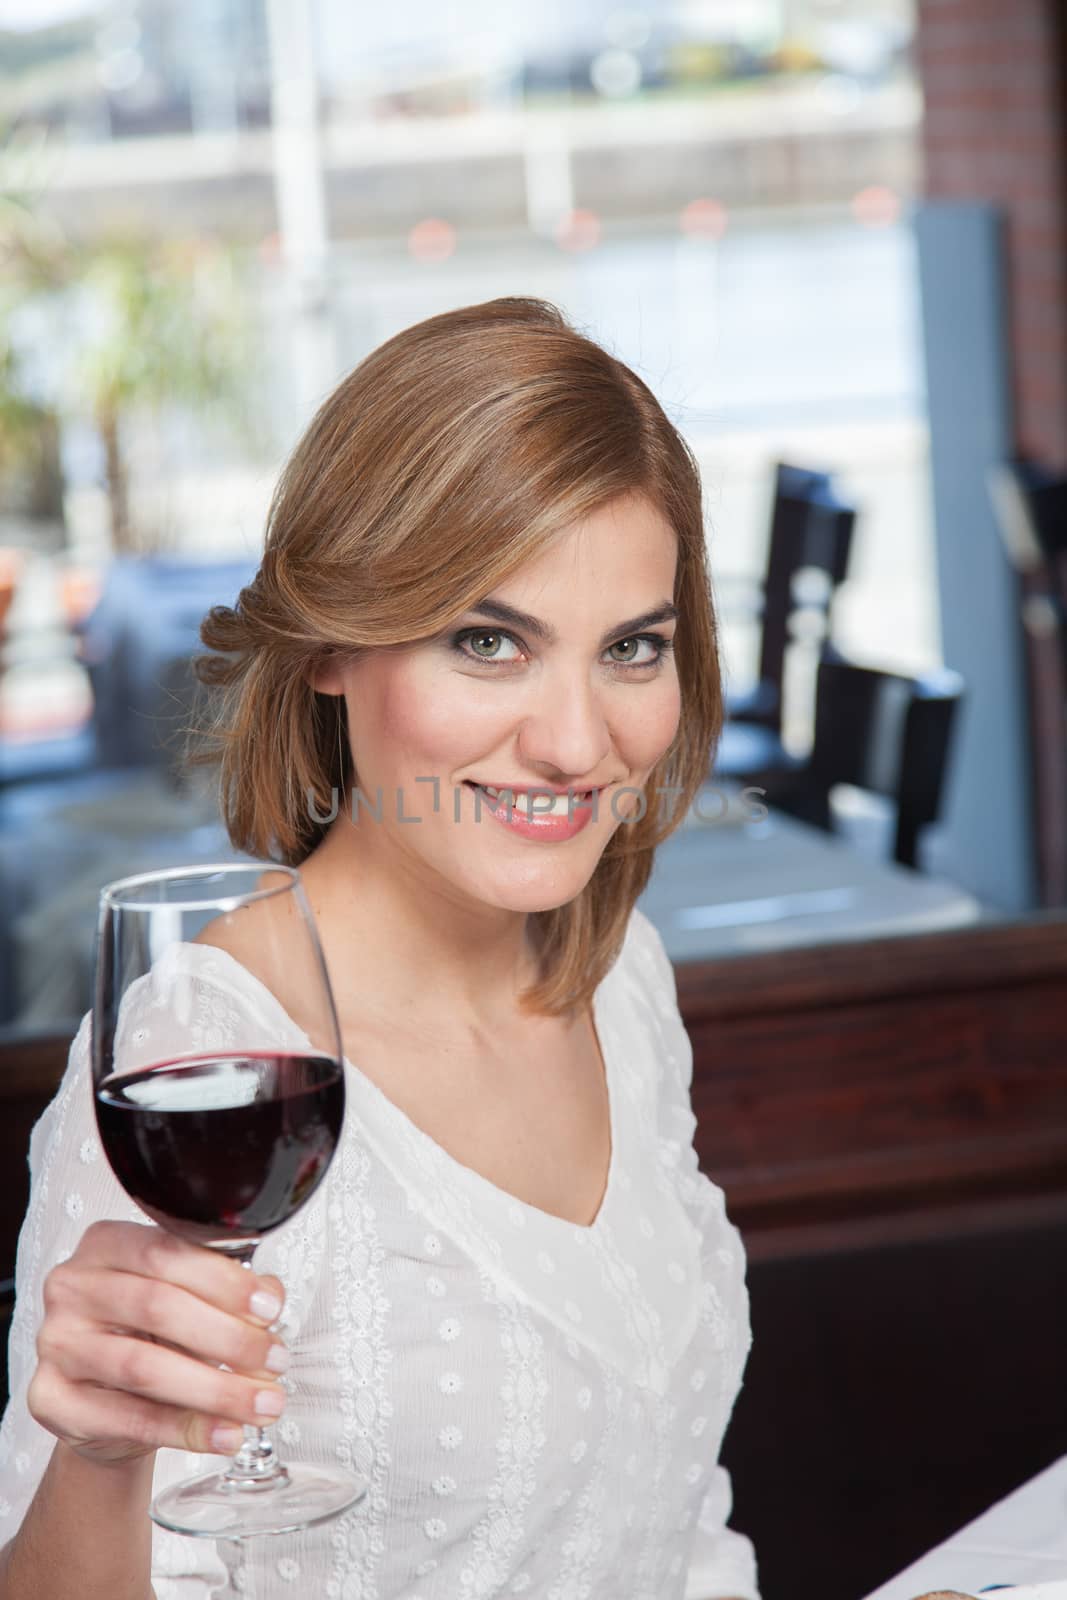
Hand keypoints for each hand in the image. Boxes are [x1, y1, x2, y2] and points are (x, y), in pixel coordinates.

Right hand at [27, 1220, 288, 1465]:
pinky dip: (185, 1429)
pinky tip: (225, 1434)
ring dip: (214, 1390)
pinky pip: (126, 1418)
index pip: (166, 1252)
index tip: (270, 1309)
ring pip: (143, 1366)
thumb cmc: (152, 1332)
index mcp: (106, 1243)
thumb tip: (269, 1298)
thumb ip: (229, 1291)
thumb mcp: (189, 1297)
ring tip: (262, 1404)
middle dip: (228, 1338)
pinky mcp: (50, 1399)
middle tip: (276, 1361)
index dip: (225, 1282)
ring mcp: (55, 1343)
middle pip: (157, 1307)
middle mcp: (72, 1286)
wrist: (108, 1396)